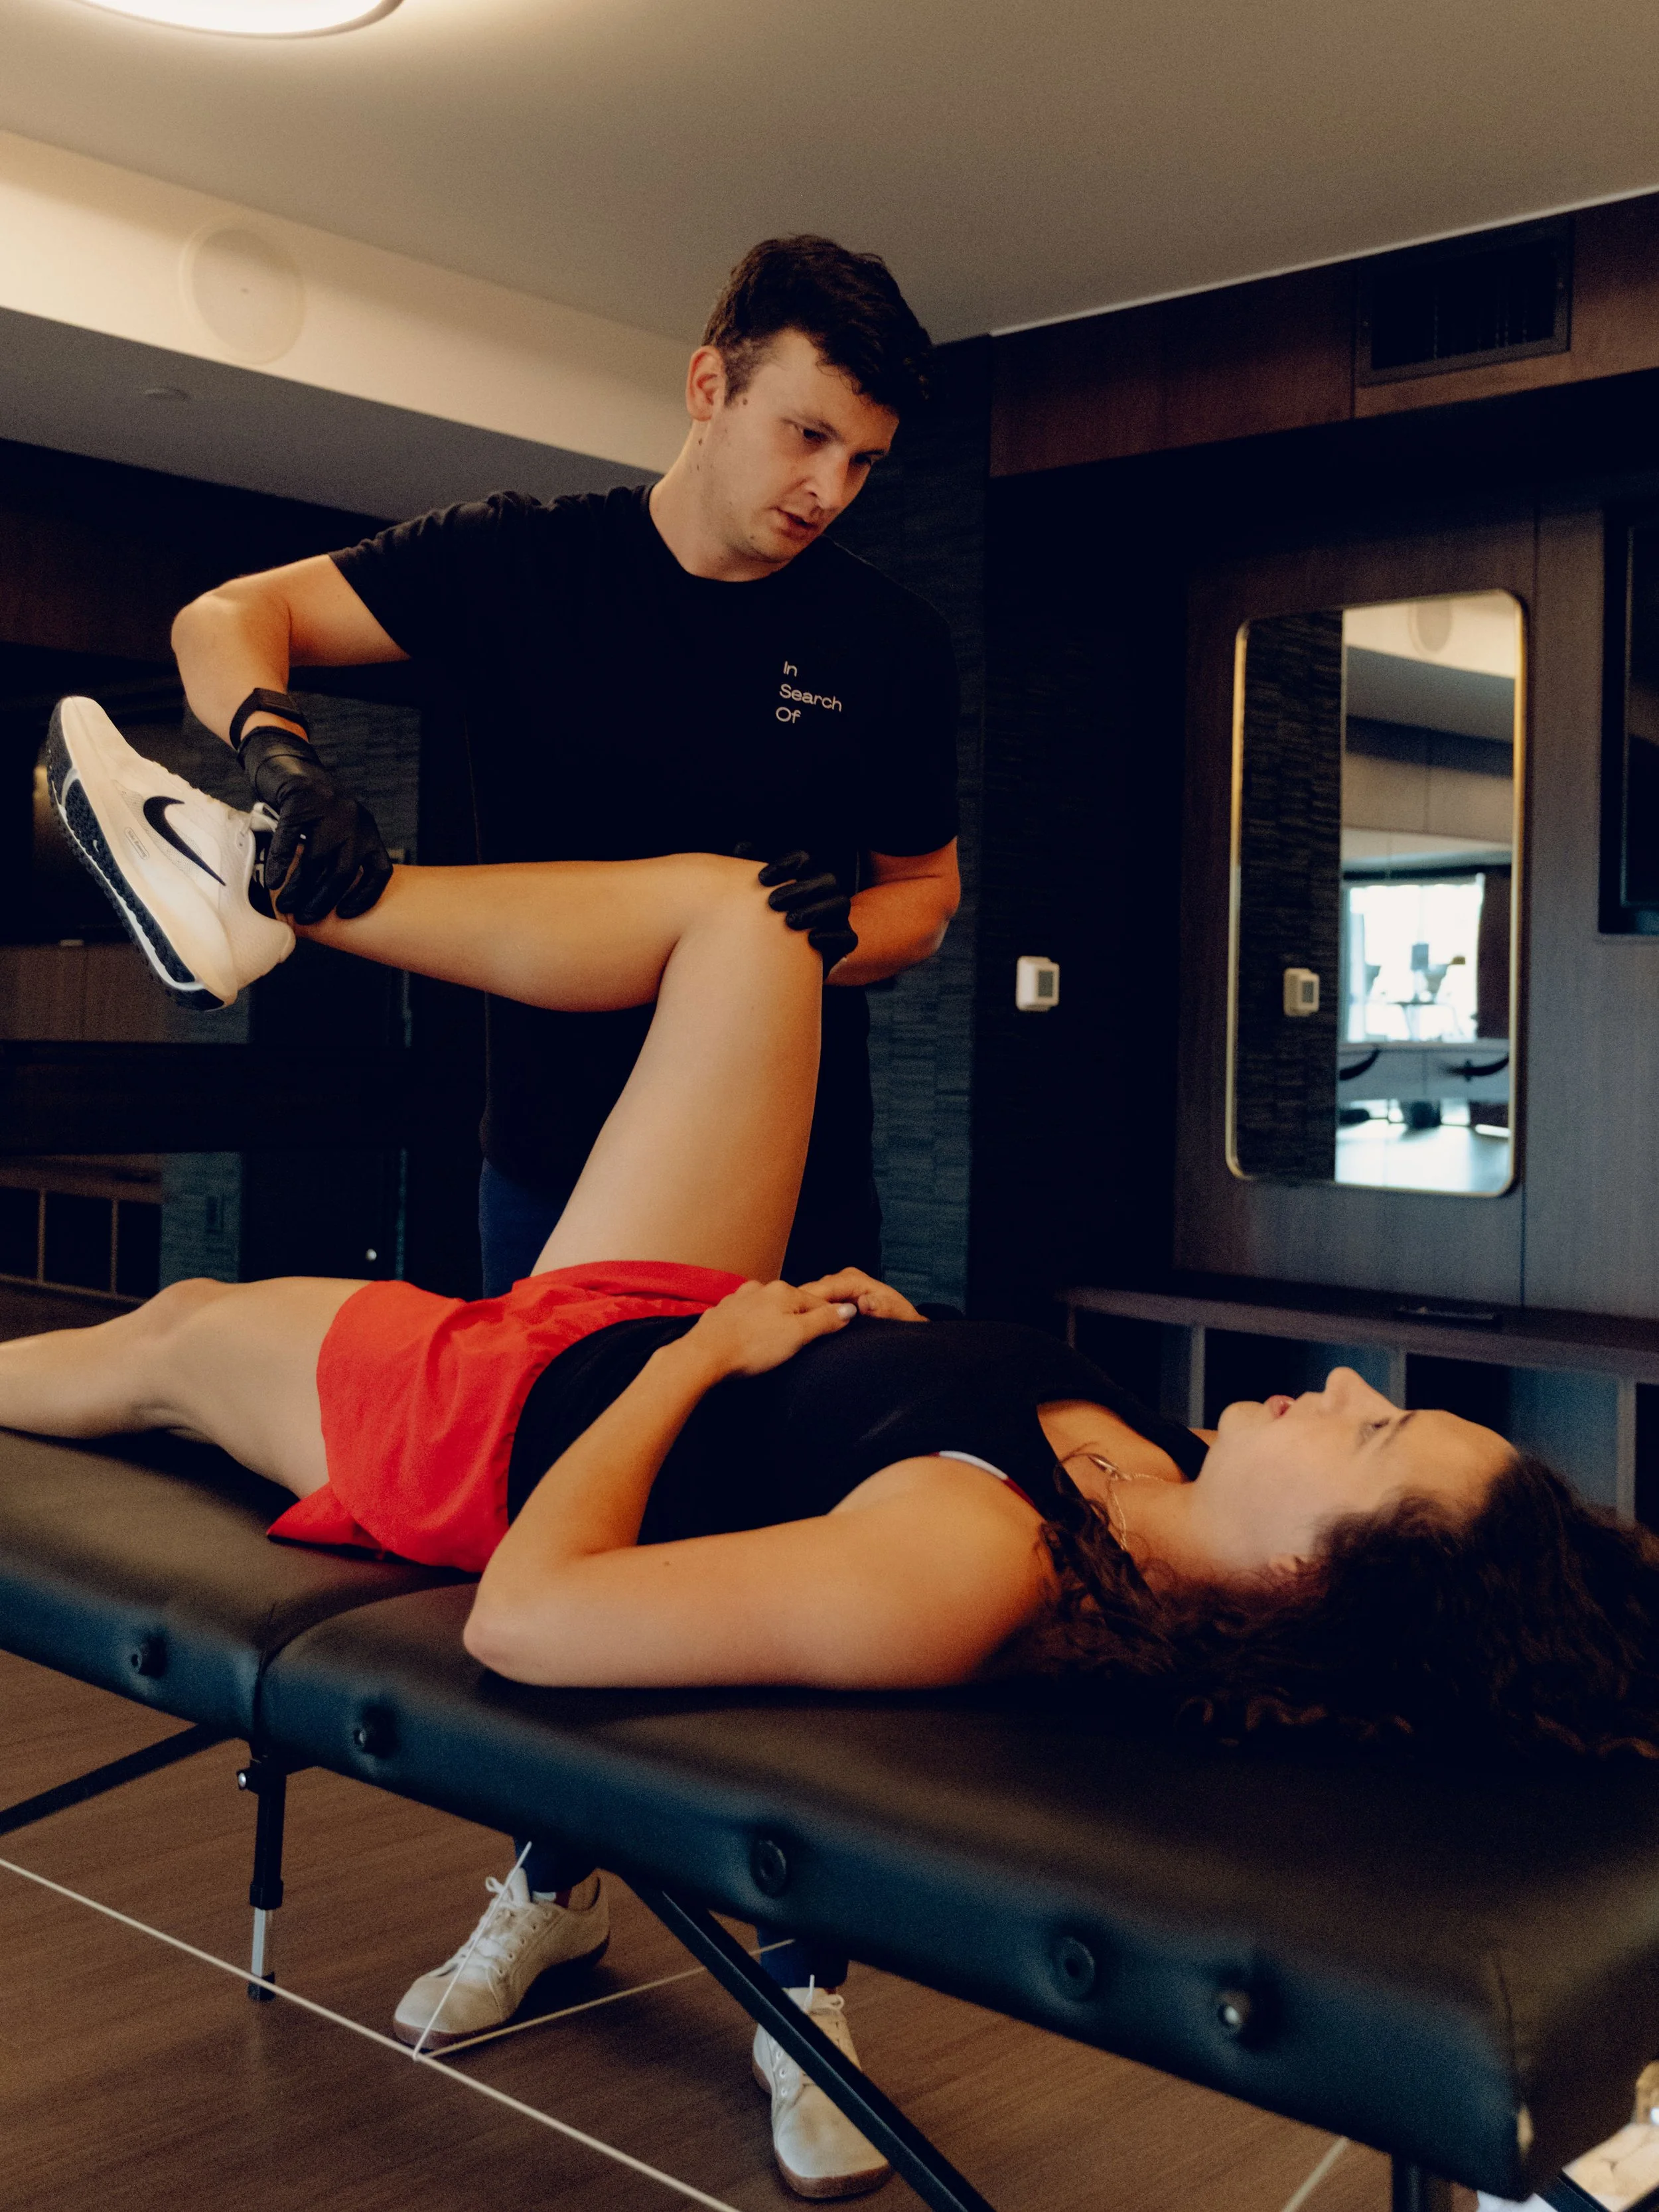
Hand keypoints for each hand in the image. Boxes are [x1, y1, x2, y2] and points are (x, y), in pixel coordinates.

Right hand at [237, 723, 392, 923]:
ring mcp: (330, 809)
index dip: (365, 896)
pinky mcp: (302, 800)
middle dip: (323, 900)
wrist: (286, 763)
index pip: (379, 871)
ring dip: (298, 888)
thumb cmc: (309, 808)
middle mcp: (354, 820)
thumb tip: (325, 901)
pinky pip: (290, 839)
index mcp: (367, 831)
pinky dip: (279, 863)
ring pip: (316, 860)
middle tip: (306, 917)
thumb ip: (337, 857)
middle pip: (343, 872)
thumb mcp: (334, 830)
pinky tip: (272, 880)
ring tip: (285, 906)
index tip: (345, 914)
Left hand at [683, 1278, 857, 1379]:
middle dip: (798, 1321)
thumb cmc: (752, 1347)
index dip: (827, 1319)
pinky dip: (751, 1327)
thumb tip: (847, 1309)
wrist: (703, 1355)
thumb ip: (824, 1321)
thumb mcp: (797, 1336)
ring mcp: (738, 1299)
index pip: (817, 1303)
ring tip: (772, 1344)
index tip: (833, 1332)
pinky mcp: (721, 1312)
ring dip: (772, 1322)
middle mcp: (760, 1288)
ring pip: (766, 1309)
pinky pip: (744, 1318)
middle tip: (800, 1343)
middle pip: (790, 1304)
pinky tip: (748, 1341)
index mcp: (783, 1291)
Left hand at [734, 845, 857, 972]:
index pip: (803, 860)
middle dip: (801, 889)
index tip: (762, 879)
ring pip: (840, 904)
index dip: (785, 865)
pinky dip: (833, 937)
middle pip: (826, 880)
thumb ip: (750, 871)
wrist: (784, 958)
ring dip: (815, 911)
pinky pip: (848, 937)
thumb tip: (742, 847)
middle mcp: (826, 893)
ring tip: (789, 921)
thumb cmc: (769, 919)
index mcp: (807, 876)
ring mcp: (838, 917)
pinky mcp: (843, 941)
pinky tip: (811, 940)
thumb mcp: (758, 895)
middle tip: (772, 903)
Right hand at [796, 1268, 926, 1322]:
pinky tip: (793, 1328)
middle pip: (812, 1292)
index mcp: (854, 1279)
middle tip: (783, 1327)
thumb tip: (865, 1302)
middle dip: (798, 1307)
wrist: (904, 1322)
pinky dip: (804, 1315)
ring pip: (808, 1298)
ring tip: (783, 1328)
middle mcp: (841, 1280)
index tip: (794, 1319)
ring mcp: (835, 1289)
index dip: (809, 1303)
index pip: (825, 1288)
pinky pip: (812, 1305)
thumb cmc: (901, 1318)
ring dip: (798, 1312)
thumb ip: (882, 1307)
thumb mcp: (897, 1314)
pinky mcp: (831, 1298)